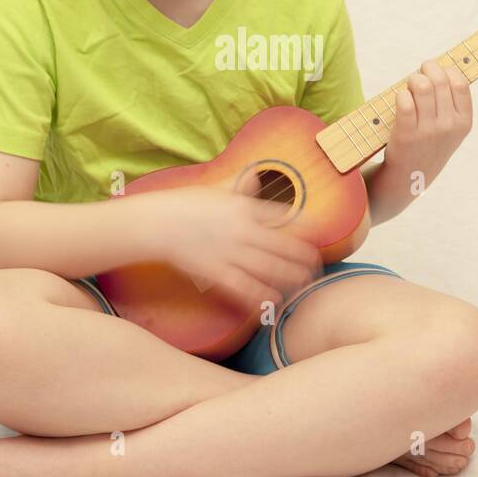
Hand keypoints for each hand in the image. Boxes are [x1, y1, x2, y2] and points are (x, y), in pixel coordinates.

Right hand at [144, 179, 323, 311]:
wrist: (157, 224)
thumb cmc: (184, 204)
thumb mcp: (215, 188)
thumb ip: (239, 184)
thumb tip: (255, 177)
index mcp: (243, 207)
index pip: (282, 216)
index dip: (304, 225)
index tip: (320, 233)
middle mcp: (241, 230)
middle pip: (281, 246)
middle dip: (302, 257)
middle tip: (317, 265)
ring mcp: (229, 253)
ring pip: (268, 268)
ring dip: (289, 277)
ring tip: (304, 283)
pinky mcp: (216, 272)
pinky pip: (244, 286)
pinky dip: (261, 294)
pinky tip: (274, 299)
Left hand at [383, 60, 472, 193]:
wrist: (410, 176)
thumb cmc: (429, 144)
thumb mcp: (451, 130)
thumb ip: (452, 104)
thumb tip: (442, 67)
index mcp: (464, 122)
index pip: (461, 84)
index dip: (447, 71)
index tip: (438, 71)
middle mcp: (449, 126)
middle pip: (440, 81)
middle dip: (427, 69)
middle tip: (419, 74)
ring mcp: (428, 131)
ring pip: (423, 87)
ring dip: (413, 79)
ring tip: (409, 84)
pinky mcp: (407, 134)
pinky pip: (405, 101)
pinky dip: (401, 94)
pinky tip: (401, 97)